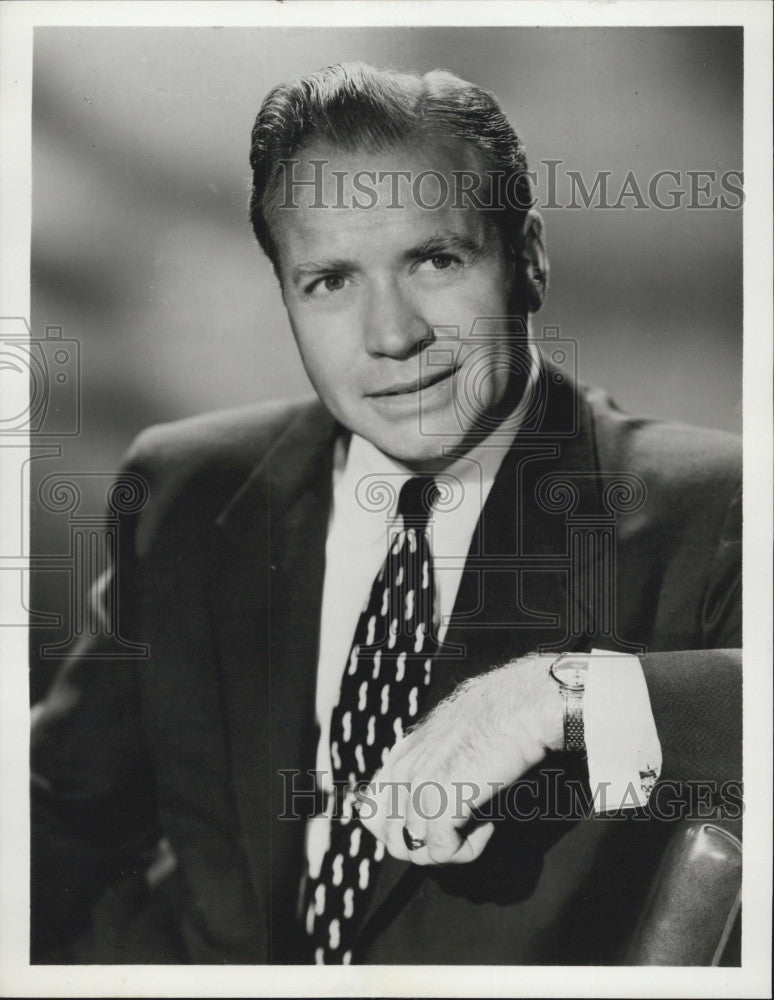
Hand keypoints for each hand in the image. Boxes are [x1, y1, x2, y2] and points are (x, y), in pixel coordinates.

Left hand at [356, 653, 563, 865]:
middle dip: (427, 844)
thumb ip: (431, 766)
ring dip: (450, 849)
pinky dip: (468, 849)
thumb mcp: (450, 743)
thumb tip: (434, 806)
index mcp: (401, 755)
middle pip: (392, 839)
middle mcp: (402, 770)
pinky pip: (442, 852)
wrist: (517, 708)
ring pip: (414, 850)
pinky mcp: (439, 803)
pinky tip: (488, 824)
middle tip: (461, 829)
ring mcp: (417, 787)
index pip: (371, 811)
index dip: (401, 830)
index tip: (438, 825)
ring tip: (478, 823)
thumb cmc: (497, 721)